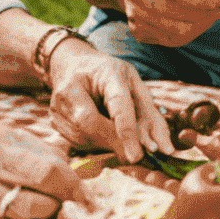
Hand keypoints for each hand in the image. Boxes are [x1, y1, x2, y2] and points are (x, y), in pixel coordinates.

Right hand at [0, 122, 83, 218]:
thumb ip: (32, 146)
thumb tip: (70, 164)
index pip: (50, 169)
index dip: (74, 183)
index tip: (85, 191)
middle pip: (44, 194)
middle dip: (66, 202)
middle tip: (76, 206)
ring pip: (29, 217)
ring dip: (46, 217)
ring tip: (51, 211)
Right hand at [47, 40, 173, 161]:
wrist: (71, 63)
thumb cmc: (108, 74)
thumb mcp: (134, 83)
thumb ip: (150, 114)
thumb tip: (166, 149)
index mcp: (105, 71)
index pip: (116, 103)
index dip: (126, 130)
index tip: (136, 155)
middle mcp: (75, 85)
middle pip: (93, 124)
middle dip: (115, 142)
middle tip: (133, 155)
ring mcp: (59, 101)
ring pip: (84, 137)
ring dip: (104, 143)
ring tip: (114, 133)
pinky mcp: (52, 118)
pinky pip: (76, 141)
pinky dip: (92, 142)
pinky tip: (98, 130)